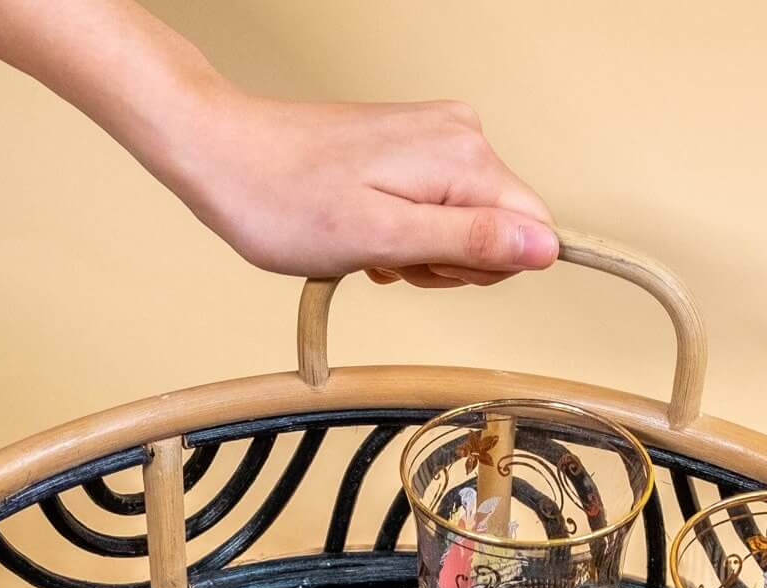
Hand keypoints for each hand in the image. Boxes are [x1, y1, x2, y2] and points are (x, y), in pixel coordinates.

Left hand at [0, 2, 556, 287]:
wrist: (221, 154)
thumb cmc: (284, 201)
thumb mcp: (384, 238)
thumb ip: (470, 244)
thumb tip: (545, 250)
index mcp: (464, 159)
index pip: (531, 234)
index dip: (480, 272)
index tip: (424, 269)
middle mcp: (461, 137)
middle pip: (500, 231)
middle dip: (449, 264)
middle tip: (390, 259)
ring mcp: (435, 137)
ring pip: (467, 225)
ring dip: (422, 253)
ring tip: (369, 244)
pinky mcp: (411, 145)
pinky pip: (437, 210)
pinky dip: (404, 235)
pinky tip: (365, 233)